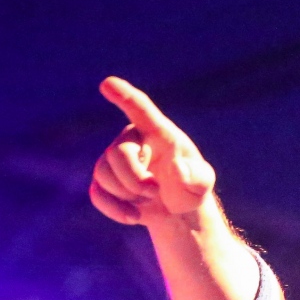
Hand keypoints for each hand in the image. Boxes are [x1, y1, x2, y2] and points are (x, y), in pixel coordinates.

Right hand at [89, 77, 217, 226]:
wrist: (175, 209)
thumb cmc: (190, 188)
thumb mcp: (201, 183)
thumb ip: (196, 177)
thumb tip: (178, 170)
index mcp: (158, 132)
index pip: (140, 109)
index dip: (124, 97)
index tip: (108, 84)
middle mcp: (132, 139)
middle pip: (117, 153)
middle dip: (135, 180)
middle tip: (155, 192)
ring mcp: (113, 159)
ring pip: (104, 173)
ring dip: (128, 194)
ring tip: (148, 200)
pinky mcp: (103, 181)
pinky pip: (97, 193)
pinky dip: (116, 209)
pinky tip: (134, 216)